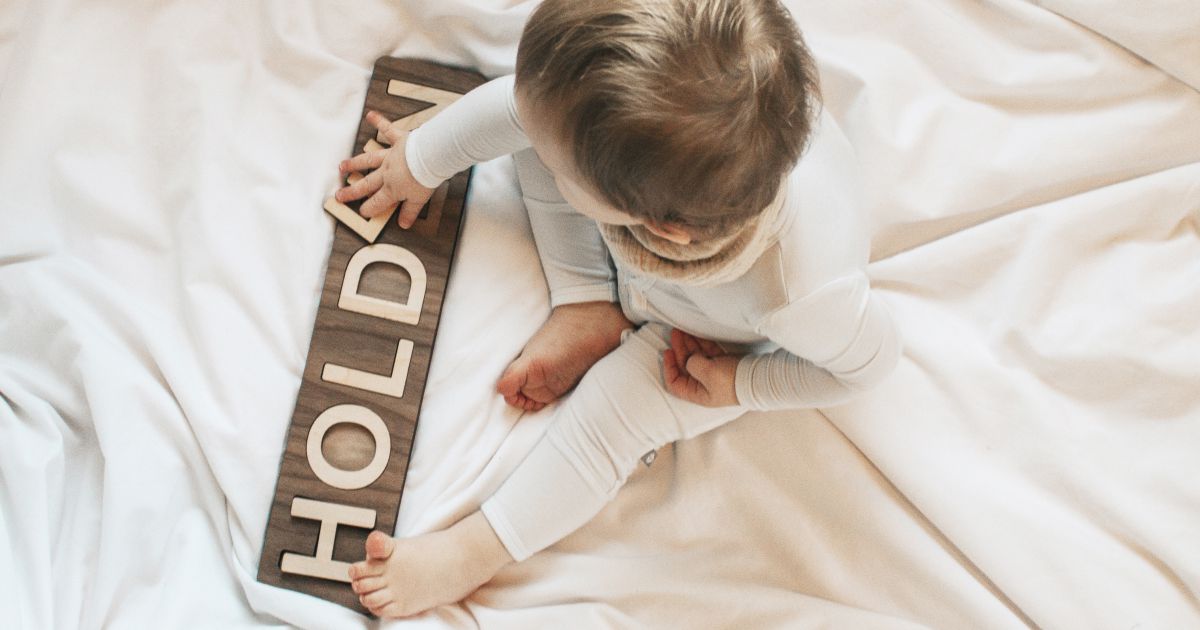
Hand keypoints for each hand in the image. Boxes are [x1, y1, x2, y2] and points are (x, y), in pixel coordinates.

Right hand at [335, 110, 435, 227]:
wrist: (431, 157)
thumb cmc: (425, 178)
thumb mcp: (419, 200)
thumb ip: (409, 212)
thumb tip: (403, 224)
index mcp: (392, 188)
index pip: (377, 202)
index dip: (369, 208)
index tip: (361, 212)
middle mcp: (386, 172)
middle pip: (366, 184)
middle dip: (352, 191)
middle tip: (338, 195)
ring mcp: (390, 155)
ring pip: (369, 160)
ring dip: (355, 163)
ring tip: (342, 166)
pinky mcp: (399, 140)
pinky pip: (387, 130)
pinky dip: (378, 122)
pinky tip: (370, 115)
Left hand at [663, 329, 740, 406]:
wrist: (758, 377)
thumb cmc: (732, 380)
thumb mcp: (707, 373)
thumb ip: (693, 364)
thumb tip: (690, 358)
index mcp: (698, 393)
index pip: (675, 383)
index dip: (669, 367)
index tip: (667, 352)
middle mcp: (704, 385)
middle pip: (685, 366)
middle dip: (679, 349)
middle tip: (675, 333)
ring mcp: (714, 374)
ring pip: (696, 357)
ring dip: (689, 344)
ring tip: (682, 330)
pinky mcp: (723, 364)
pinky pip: (708, 353)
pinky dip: (701, 343)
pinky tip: (696, 334)